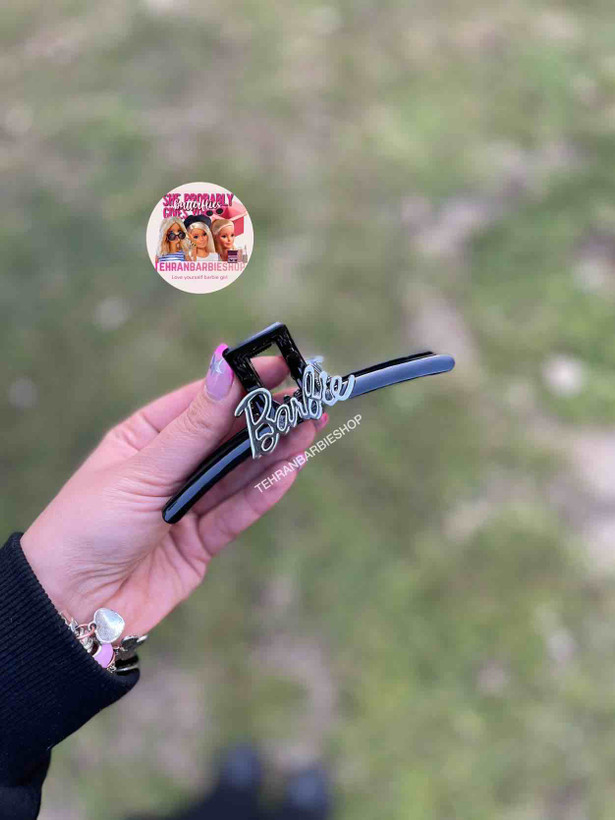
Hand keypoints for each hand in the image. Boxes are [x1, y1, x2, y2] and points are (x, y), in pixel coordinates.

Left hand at [20, 345, 324, 636]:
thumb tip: (224, 367)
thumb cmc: (89, 526)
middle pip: (226, 437)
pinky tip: (288, 470)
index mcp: (146, 437)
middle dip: (267, 419)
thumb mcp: (144, 469)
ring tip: (309, 429)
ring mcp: (187, 505)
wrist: (70, 607)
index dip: (241, 383)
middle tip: (308, 401)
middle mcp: (169, 467)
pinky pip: (238, 512)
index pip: (202, 401)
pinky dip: (263, 493)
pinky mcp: (201, 543)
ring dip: (273, 452)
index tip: (280, 366)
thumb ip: (194, 427)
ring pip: (238, 474)